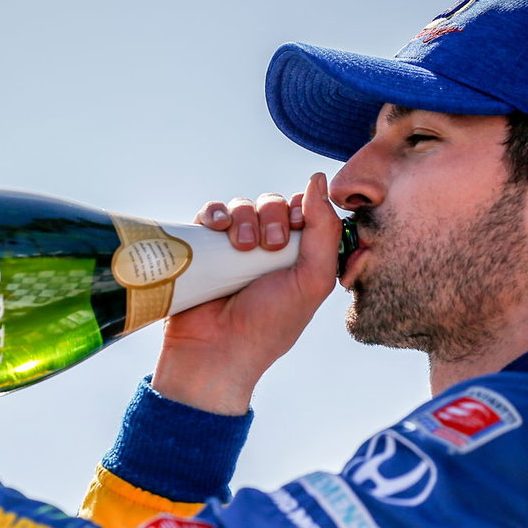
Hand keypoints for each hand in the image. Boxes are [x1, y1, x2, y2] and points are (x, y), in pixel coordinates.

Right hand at [151, 173, 339, 413]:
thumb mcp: (312, 280)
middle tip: (268, 247)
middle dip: (273, 217)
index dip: (303, 210)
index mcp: (298, 256)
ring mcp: (233, 247)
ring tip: (241, 247)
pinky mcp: (203, 246)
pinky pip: (211, 212)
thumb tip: (318, 177)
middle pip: (274, 203)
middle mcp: (267, 248)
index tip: (297, 231)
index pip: (305, 210)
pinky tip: (217, 228)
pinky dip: (216, 213)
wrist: (217, 350)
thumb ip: (324, 230)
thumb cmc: (270, 323)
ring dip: (245, 218)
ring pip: (243, 205)